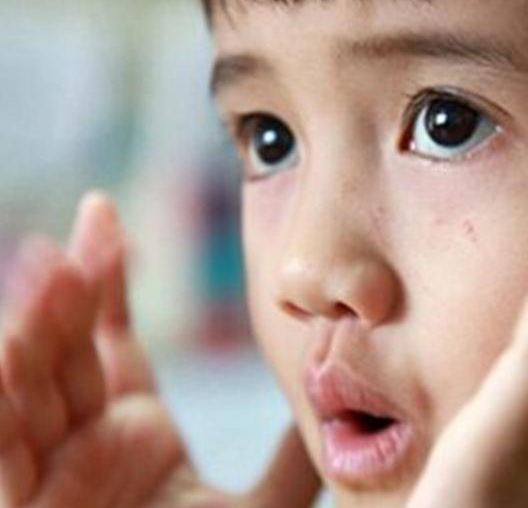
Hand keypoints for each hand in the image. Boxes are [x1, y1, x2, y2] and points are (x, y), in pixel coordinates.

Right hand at [0, 192, 320, 507]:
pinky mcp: (18, 499)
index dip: (104, 279)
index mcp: (130, 434)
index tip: (103, 215)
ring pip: (28, 382)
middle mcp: (80, 443)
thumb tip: (327, 408)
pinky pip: (0, 441)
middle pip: (65, 348)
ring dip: (34, 324)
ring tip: (50, 267)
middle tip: (85, 232)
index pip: (108, 338)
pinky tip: (7, 341)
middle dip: (69, 289)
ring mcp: (44, 471)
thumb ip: (291, 463)